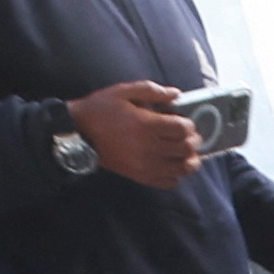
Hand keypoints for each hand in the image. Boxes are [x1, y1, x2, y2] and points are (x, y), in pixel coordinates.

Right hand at [72, 81, 205, 187]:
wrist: (80, 134)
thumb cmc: (101, 110)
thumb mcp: (124, 91)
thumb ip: (152, 91)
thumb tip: (176, 94)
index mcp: (146, 124)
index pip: (182, 129)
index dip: (189, 124)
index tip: (184, 121)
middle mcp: (148, 147)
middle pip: (186, 149)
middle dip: (192, 141)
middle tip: (190, 136)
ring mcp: (146, 165)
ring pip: (182, 169)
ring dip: (189, 160)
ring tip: (186, 152)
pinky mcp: (141, 176)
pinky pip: (169, 182)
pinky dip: (175, 174)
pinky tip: (171, 164)